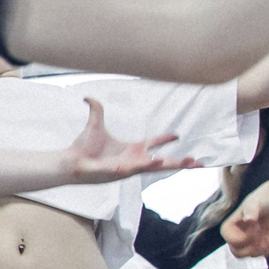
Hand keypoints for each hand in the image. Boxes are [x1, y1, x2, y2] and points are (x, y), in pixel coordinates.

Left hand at [59, 97, 194, 183]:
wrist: (69, 161)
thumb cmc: (83, 147)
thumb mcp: (94, 125)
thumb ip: (96, 110)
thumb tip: (87, 96)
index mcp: (131, 150)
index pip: (153, 144)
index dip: (165, 140)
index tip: (178, 135)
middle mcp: (132, 161)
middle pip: (162, 162)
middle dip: (180, 162)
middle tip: (199, 162)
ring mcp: (126, 168)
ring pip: (152, 167)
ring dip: (168, 164)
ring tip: (188, 163)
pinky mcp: (117, 172)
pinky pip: (133, 169)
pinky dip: (144, 165)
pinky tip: (156, 161)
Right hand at [224, 186, 268, 256]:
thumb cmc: (261, 201)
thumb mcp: (255, 202)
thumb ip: (251, 210)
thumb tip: (249, 220)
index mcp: (228, 229)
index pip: (233, 241)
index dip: (246, 237)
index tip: (257, 226)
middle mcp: (235, 239)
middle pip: (239, 253)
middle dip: (256, 248)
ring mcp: (248, 245)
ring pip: (255, 254)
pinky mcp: (260, 248)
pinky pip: (268, 252)